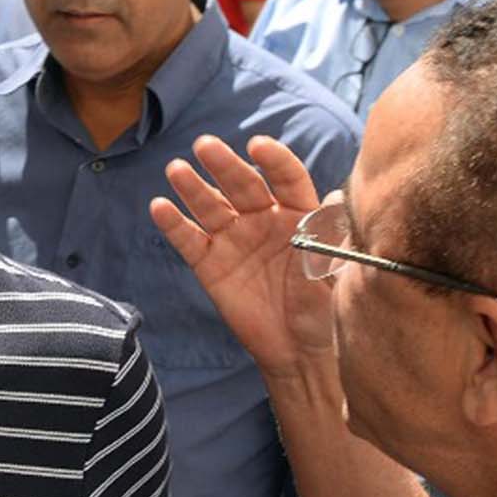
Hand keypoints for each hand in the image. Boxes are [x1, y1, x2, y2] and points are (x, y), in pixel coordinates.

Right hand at [149, 134, 332, 379]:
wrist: (300, 351)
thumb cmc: (325, 309)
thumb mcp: (337, 273)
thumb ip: (331, 238)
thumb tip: (336, 201)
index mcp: (298, 214)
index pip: (286, 178)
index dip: (273, 161)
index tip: (257, 145)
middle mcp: (263, 220)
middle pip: (242, 185)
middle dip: (224, 164)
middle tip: (205, 146)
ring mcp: (234, 240)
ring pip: (211, 206)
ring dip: (193, 186)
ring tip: (177, 169)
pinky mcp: (210, 265)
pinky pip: (189, 240)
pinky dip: (173, 224)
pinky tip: (159, 207)